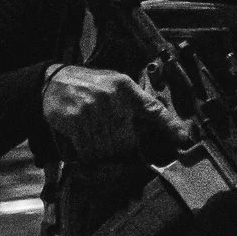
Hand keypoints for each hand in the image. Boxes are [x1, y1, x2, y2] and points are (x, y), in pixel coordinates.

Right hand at [42, 65, 191, 164]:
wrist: (53, 82)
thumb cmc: (89, 85)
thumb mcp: (115, 85)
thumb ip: (135, 102)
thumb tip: (155, 126)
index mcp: (125, 87)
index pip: (153, 108)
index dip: (170, 125)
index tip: (183, 138)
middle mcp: (111, 97)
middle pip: (129, 139)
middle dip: (123, 147)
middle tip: (111, 142)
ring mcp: (92, 109)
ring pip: (109, 148)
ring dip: (104, 152)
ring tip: (95, 140)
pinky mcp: (76, 121)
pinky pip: (90, 150)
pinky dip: (88, 154)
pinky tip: (84, 144)